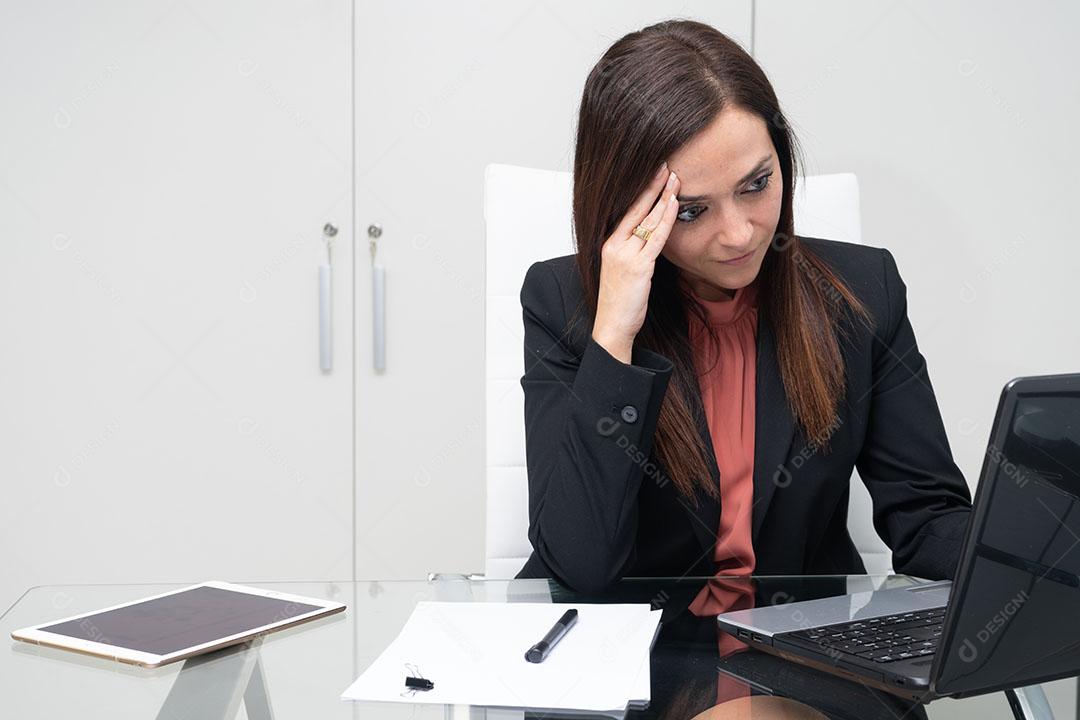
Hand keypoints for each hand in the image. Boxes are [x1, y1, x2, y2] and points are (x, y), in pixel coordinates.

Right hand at [592, 163, 680, 362]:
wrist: (612, 325)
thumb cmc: (620, 302)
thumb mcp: (624, 271)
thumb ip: (635, 252)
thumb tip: (652, 238)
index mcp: (610, 244)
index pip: (628, 210)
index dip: (642, 191)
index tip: (655, 174)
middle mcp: (614, 244)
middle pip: (636, 208)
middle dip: (652, 185)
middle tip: (666, 165)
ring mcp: (625, 254)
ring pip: (647, 219)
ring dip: (663, 197)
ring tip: (675, 178)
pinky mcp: (637, 266)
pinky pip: (655, 238)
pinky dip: (665, 219)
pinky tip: (674, 204)